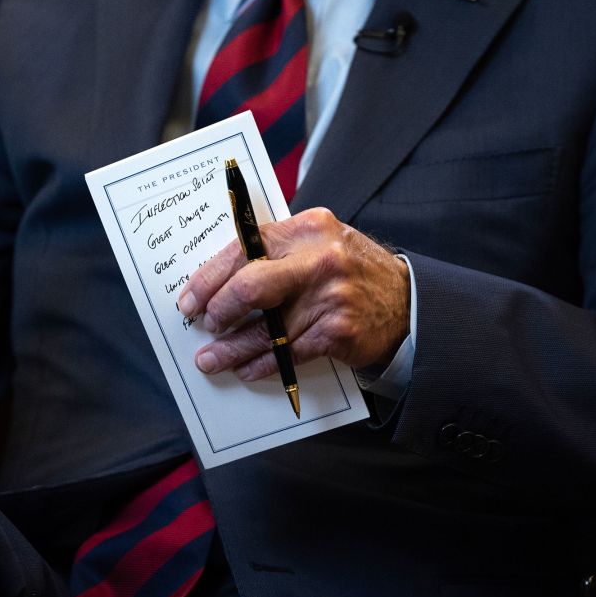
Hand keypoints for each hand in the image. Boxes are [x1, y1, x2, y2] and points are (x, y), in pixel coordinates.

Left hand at [177, 207, 409, 379]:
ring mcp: (330, 296)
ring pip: (266, 330)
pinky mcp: (337, 331)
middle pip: (249, 287)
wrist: (405, 302)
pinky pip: (288, 353)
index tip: (190, 300)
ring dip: (232, 349)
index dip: (209, 278)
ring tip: (212, 360)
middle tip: (205, 326)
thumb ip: (274, 253)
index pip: (243, 249)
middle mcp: (318, 258)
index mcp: (306, 228)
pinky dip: (263, 364)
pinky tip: (248, 368)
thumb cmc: (349, 274)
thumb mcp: (317, 245)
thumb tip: (216, 283)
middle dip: (218, 311)